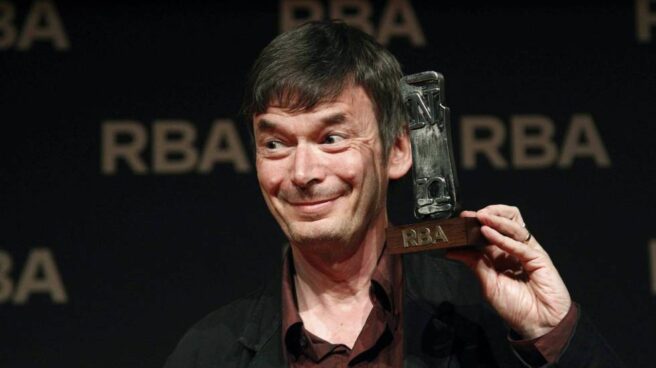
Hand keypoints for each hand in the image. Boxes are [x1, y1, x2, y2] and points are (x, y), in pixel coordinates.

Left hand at [446, 204, 570, 338]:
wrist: (539, 323)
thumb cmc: (516, 307)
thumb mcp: (488, 284)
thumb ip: (473, 264)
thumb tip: (452, 251)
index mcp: (500, 255)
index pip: (488, 232)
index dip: (476, 224)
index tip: (461, 219)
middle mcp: (513, 250)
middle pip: (505, 221)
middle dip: (489, 214)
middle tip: (472, 215)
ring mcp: (527, 252)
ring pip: (514, 226)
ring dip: (496, 220)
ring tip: (480, 217)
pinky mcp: (539, 258)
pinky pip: (520, 244)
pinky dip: (503, 238)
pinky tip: (489, 233)